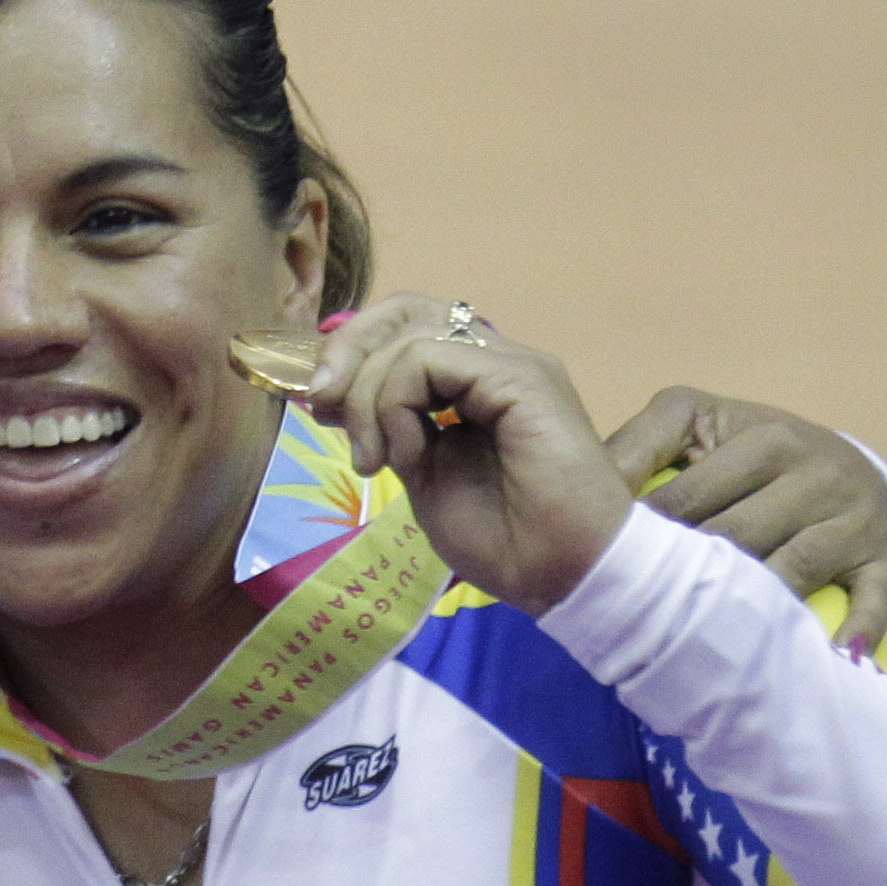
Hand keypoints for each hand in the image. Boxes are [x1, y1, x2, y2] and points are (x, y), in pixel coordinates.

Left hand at [302, 295, 630, 614]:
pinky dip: (397, 403)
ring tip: (376, 461)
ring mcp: (512, 364)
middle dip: (346, 351)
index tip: (321, 406)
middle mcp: (496, 360)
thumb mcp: (423, 475)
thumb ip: (390, 428)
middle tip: (321, 405)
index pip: (405, 326)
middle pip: (405, 310)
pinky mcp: (520, 377)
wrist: (565, 575)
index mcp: (474, 381)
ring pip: (409, 335)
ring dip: (368, 396)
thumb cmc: (505, 540)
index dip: (353, 351)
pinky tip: (407, 453)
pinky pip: (429, 358)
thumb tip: (334, 395)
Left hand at [605, 388, 886, 653]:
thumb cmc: (750, 457)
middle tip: (636, 618)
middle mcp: (817, 470)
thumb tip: (585, 488)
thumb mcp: (696, 428)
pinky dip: (854, 628)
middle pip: (733, 538)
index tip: (599, 574)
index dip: (638, 540)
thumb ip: (639, 448)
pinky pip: (874, 599)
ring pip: (789, 571)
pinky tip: (828, 654)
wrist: (850, 470)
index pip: (684, 498)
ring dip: (746, 609)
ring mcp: (856, 516)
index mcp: (762, 436)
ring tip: (701, 643)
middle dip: (683, 579)